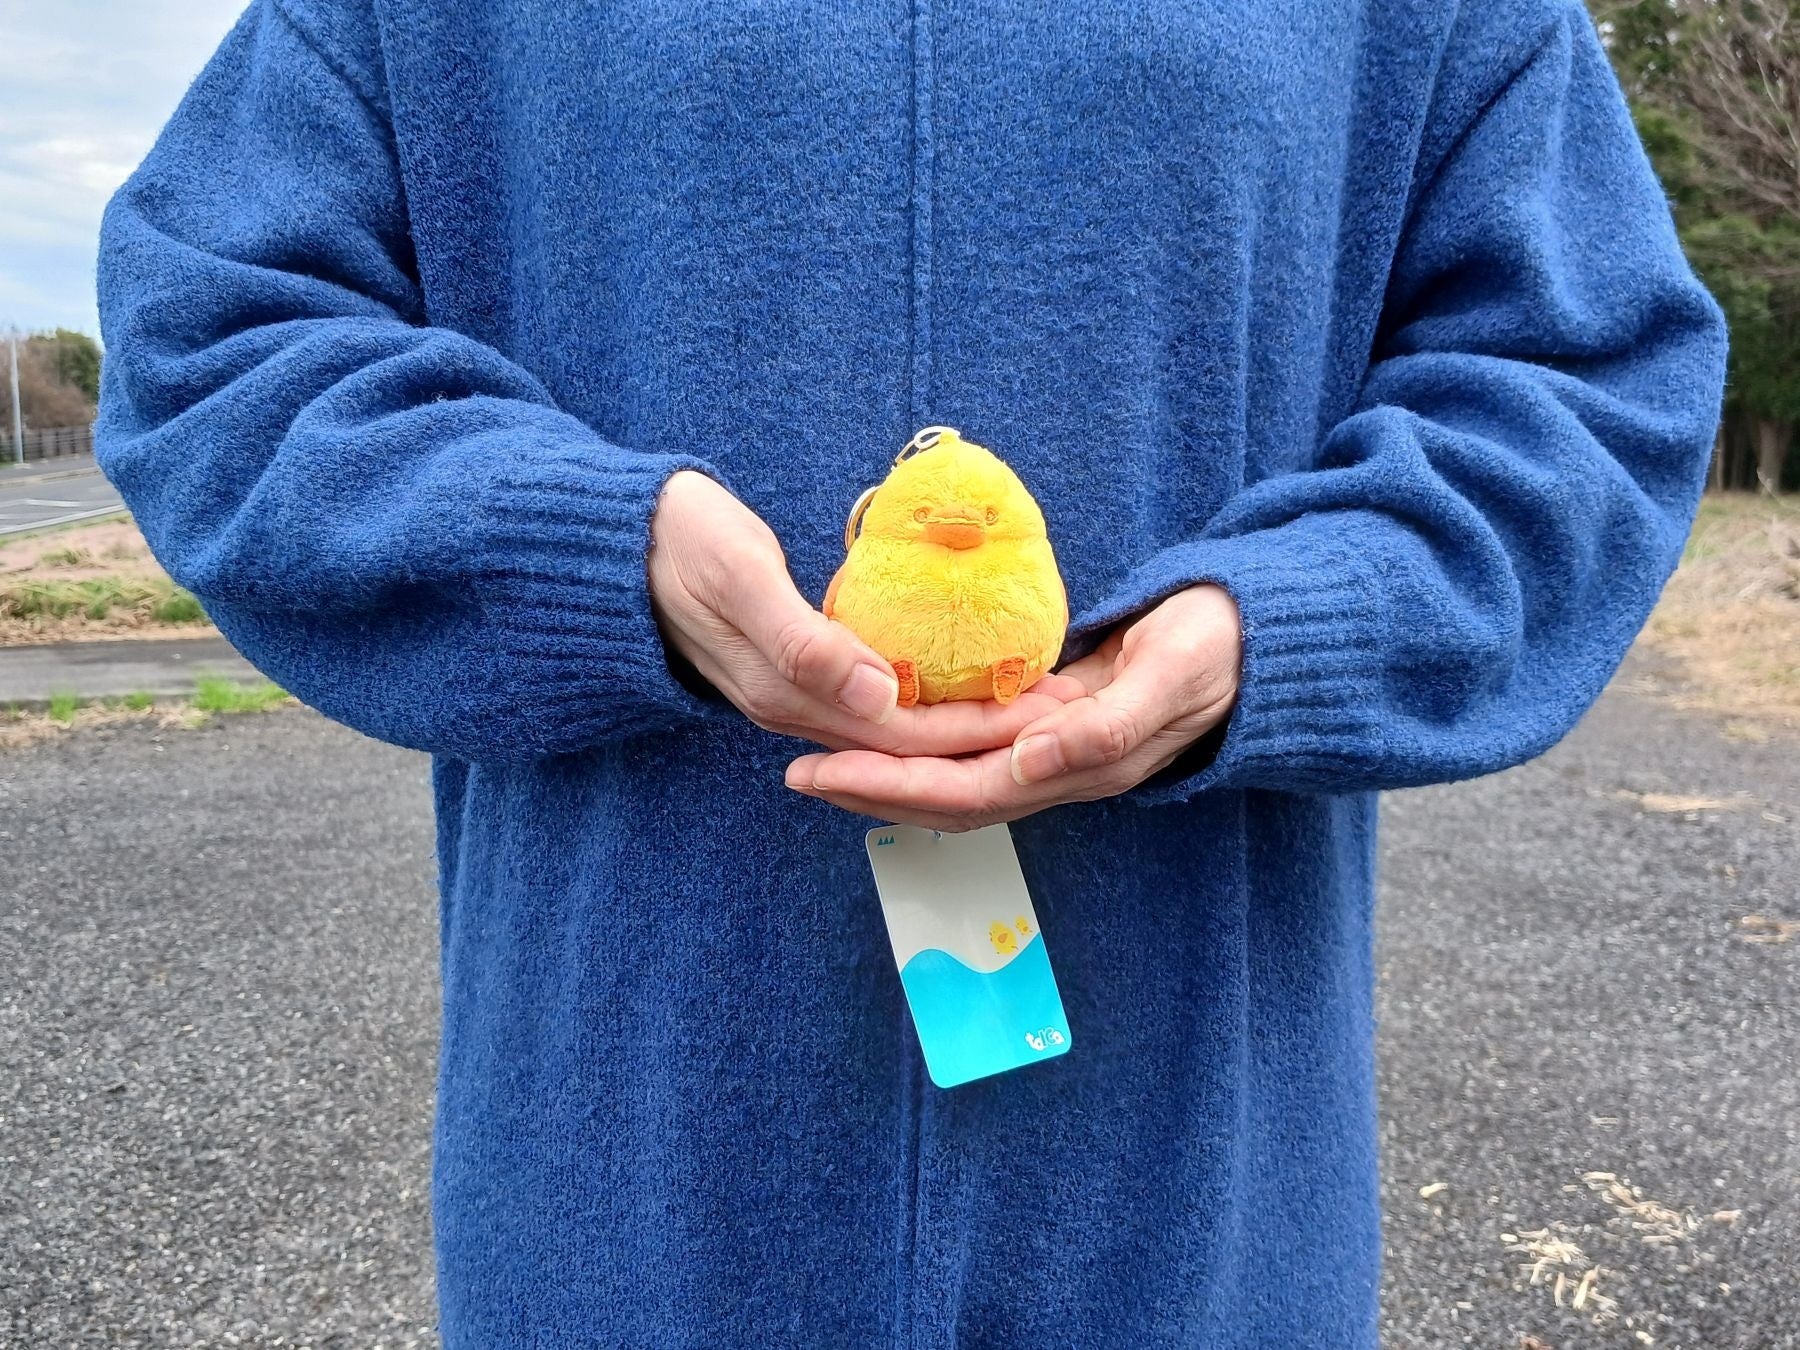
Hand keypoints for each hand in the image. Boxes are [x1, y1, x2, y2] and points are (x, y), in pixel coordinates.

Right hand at [649, 471, 1085, 753]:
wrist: (615, 540)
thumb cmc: (675, 543)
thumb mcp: (737, 577)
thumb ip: (802, 640)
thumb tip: (876, 697)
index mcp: (788, 694)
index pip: (903, 736)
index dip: (976, 731)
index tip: (1043, 716)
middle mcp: (794, 708)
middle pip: (907, 744)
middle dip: (985, 735)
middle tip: (1061, 713)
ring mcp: (791, 693)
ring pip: (892, 729)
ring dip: (960, 723)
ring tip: (1025, 703)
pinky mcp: (793, 670)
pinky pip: (873, 701)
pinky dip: (925, 698)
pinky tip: (958, 677)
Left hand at [783, 584, 1241, 828]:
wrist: (1252, 641)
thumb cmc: (1214, 649)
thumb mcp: (1168, 674)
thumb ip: (1105, 726)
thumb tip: (1028, 759)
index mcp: (1076, 766)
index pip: (963, 790)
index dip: (889, 787)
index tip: (822, 771)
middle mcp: (1053, 769)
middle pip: (945, 796)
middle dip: (870, 788)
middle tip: (796, 770)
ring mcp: (1050, 749)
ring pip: (954, 776)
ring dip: (889, 772)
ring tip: (823, 755)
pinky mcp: (1051, 720)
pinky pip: (974, 744)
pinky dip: (924, 742)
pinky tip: (888, 724)